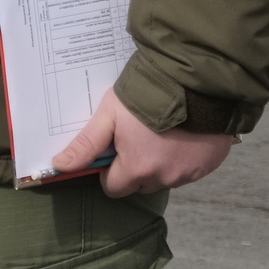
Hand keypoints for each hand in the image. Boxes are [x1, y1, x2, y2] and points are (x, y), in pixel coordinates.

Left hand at [51, 90, 236, 196]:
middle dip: (137, 167)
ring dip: (162, 163)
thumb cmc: (148, 95)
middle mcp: (163, 178)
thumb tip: (59, 166)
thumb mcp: (110, 114)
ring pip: (166, 177)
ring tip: (164, 132)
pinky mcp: (208, 165)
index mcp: (137, 170)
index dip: (111, 170)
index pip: (113, 188)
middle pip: (141, 184)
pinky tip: (185, 134)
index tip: (116, 148)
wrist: (197, 81)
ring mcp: (189, 173)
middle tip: (140, 137)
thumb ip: (86, 144)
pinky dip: (185, 157)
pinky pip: (190, 170)